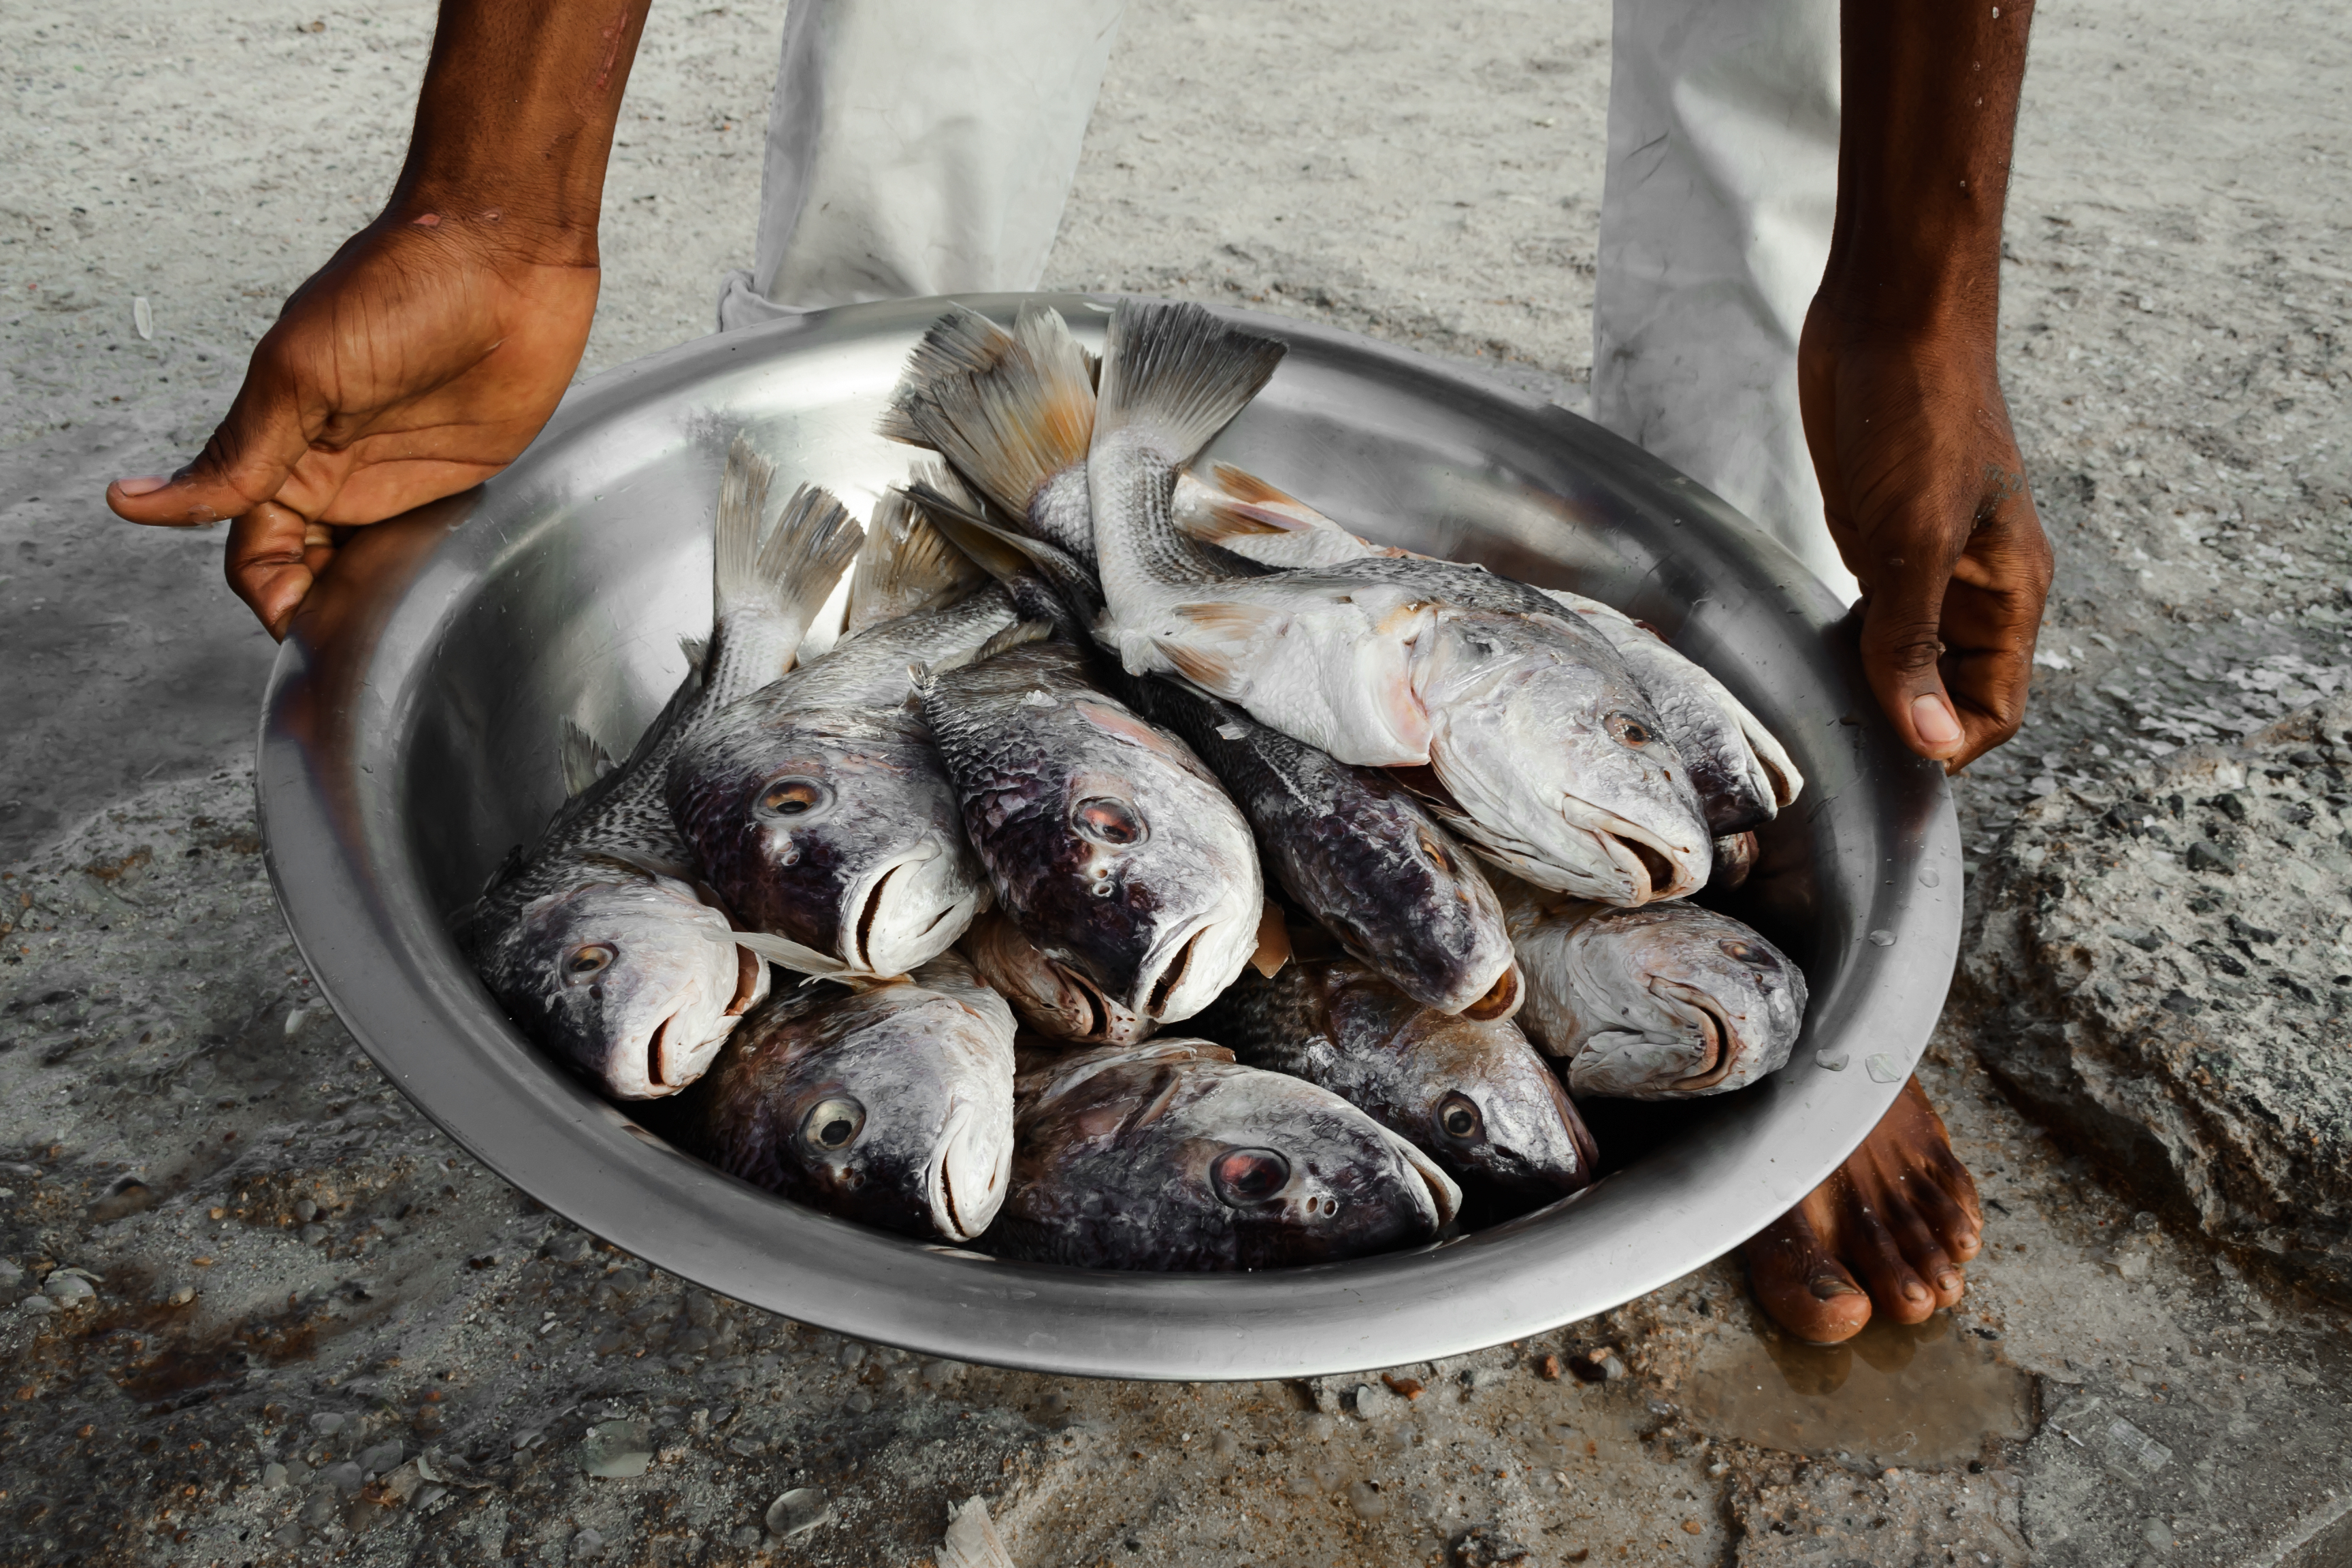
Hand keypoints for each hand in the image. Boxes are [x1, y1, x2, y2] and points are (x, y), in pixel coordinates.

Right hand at [106, 213, 599, 637]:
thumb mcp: (301, 375)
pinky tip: (430, 597)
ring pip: (361, 567)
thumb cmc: (402, 288)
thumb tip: (136, 504)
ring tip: (392, 629)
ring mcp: (394, 477)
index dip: (265, 592)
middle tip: (353, 637)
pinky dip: (418, 576)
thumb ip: (239, 455)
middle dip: (317, 611)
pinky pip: (423, 544)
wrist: (505, 258)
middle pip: (303, 570)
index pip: (251, 549)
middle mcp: (331, 469)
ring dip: (367, 601)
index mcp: (280, 449)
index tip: (293, 621)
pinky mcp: (455, 480)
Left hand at [1798, 304, 2053, 771]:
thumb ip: (1915, 644)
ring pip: (1913, 656)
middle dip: (1904, 723)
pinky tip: (1810, 648)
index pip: (1996, 708)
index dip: (1946, 746)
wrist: (1890, 319)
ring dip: (1873, 685)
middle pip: (1954, 692)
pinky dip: (1850, 642)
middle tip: (1831, 734)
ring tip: (1815, 699)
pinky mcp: (1882, 539)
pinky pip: (1877, 617)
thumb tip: (1932, 742)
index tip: (1879, 763)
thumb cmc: (1920, 411)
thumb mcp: (1913, 539)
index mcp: (2010, 589)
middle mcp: (1977, 585)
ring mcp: (1928, 562)